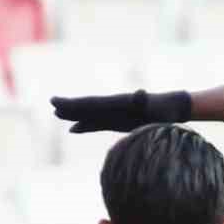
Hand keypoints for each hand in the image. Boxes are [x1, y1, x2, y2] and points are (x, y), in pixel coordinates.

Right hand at [51, 90, 192, 134]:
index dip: (73, 103)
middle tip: (51, 103)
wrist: (172, 108)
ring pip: (89, 115)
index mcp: (116, 103)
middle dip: (69, 107)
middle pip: (86, 107)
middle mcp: (112, 107)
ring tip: (57, 115)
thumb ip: (144, 102)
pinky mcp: (118, 122)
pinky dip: (85, 126)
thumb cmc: (164, 109)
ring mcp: (114, 114)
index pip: (90, 103)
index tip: (57, 101)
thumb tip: (140, 93)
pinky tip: (74, 129)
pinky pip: (97, 124)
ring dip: (74, 116)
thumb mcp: (155, 106)